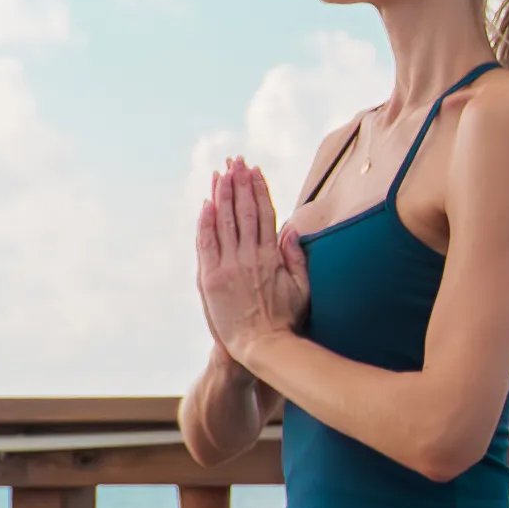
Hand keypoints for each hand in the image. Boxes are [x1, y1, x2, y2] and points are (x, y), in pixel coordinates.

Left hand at [195, 156, 307, 360]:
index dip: (258, 190)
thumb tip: (292, 229)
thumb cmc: (285, 320)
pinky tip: (206, 204)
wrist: (260, 346)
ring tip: (221, 173)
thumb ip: (297, 257)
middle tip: (236, 161)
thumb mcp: (302, 288)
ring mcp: (229, 266)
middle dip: (239, 183)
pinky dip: (206, 222)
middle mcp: (250, 256)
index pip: (264, 214)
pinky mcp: (211, 278)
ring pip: (224, 221)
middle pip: (243, 211)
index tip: (254, 171)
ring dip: (222, 194)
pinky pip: (206, 243)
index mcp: (272, 257)